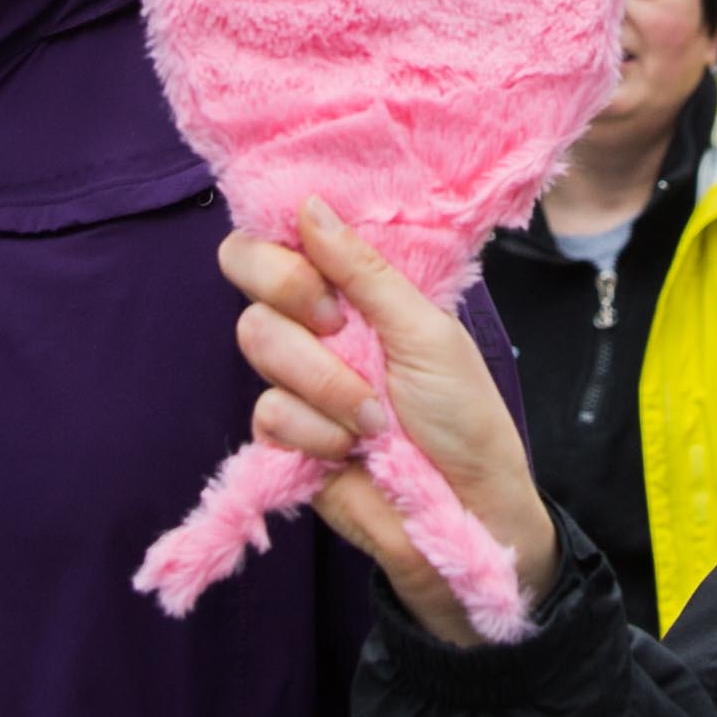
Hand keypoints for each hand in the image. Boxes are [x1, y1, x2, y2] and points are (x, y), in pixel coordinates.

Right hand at [223, 200, 552, 640]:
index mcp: (356, 289)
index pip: (282, 238)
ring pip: (259, 342)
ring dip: (324, 381)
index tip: (324, 272)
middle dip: (297, 300)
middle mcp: (318, 326)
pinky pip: (266, 411)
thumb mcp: (426, 331)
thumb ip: (365, 272)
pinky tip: (351, 448)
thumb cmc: (463, 415)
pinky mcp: (283, 437)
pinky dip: (314, 429)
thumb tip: (310, 205)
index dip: (281, 245)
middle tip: (340, 328)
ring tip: (374, 415)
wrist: (464, 511)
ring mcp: (296, 380)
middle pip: (251, 277)